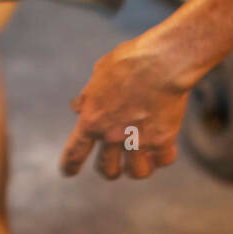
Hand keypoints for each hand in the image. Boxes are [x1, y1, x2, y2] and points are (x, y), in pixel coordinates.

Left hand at [60, 35, 194, 179]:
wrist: (162, 61)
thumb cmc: (130, 61)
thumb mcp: (100, 72)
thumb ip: (88, 95)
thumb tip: (76, 107)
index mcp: (92, 120)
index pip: (74, 152)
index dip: (69, 165)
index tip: (68, 172)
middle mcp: (112, 136)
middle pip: (107, 169)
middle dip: (110, 170)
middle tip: (115, 166)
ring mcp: (138, 140)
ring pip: (137, 172)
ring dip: (137, 168)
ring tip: (142, 160)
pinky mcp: (162, 140)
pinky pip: (162, 160)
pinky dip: (163, 157)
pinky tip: (164, 151)